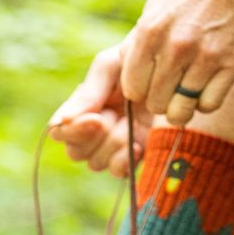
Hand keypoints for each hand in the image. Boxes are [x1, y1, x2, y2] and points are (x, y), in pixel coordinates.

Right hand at [48, 45, 152, 176]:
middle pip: (76, 153)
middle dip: (95, 137)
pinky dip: (126, 159)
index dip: (73, 131)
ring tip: (131, 123)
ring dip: (114, 144)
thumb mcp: (110, 68)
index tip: (97, 119)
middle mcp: (92, 132)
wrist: (174, 72)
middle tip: (115, 117)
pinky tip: (138, 143)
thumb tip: (62, 121)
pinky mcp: (134, 157)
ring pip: (96, 163)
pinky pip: (118, 172)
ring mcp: (113, 147)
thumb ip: (87, 93)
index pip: (59, 132)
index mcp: (81, 109)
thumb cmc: (138, 62)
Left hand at [121, 0, 233, 125]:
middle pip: (156, 105)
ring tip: (189, 91)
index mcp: (150, 32)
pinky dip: (207, 102)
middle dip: (163, 101)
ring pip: (182, 111)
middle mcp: (176, 47)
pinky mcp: (233, 65)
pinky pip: (209, 105)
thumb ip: (138, 45)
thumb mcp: (155, 11)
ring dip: (184, 106)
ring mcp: (206, 57)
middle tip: (173, 88)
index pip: (133, 90)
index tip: (152, 84)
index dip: (142, 92)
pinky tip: (209, 86)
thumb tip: (126, 78)